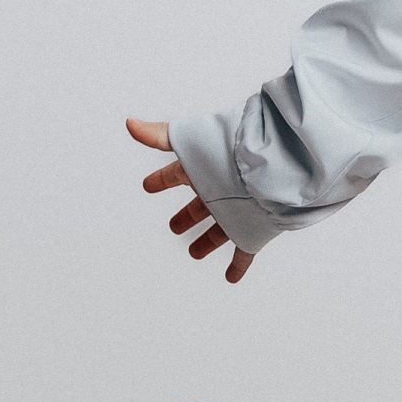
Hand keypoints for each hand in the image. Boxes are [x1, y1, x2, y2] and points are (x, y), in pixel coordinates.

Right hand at [127, 117, 254, 283]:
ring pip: (219, 231)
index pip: (177, 175)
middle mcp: (221, 193)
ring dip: (207, 242)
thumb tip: (129, 123)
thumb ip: (158, 135)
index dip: (161, 181)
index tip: (147, 186)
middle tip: (173, 227)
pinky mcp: (253, 231)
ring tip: (195, 252)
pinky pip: (244, 253)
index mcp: (205, 171)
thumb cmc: (230, 150)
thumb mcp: (190, 141)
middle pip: (200, 206)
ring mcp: (238, 213)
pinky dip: (238, 267)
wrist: (273, 166)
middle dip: (187, 216)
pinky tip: (231, 278)